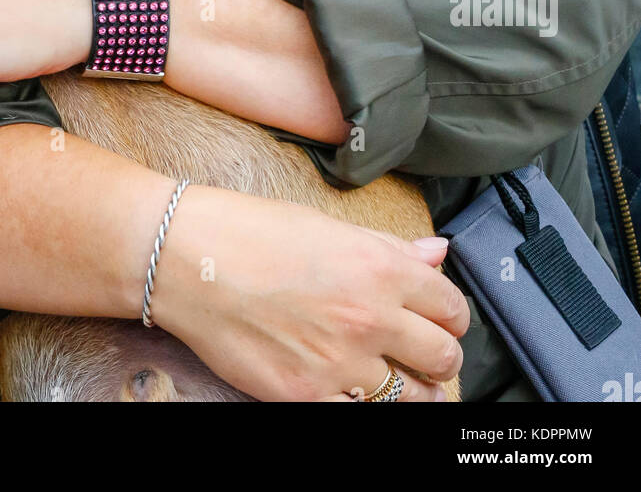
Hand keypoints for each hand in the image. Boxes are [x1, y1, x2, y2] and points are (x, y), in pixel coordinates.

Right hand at [149, 184, 467, 401]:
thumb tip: (434, 253)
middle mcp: (370, 318)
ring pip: (412, 397)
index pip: (451, 307)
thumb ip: (389, 248)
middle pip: (444, 358)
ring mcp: (340, 363)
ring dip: (411, 389)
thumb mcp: (328, 226)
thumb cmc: (251, 233)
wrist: (189, 260)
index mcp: (380, 268)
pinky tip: (351, 387)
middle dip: (440, 356)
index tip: (441, 318)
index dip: (451, 315)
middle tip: (425, 353)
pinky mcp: (307, 396)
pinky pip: (360, 414)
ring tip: (396, 379)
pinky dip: (362, 404)